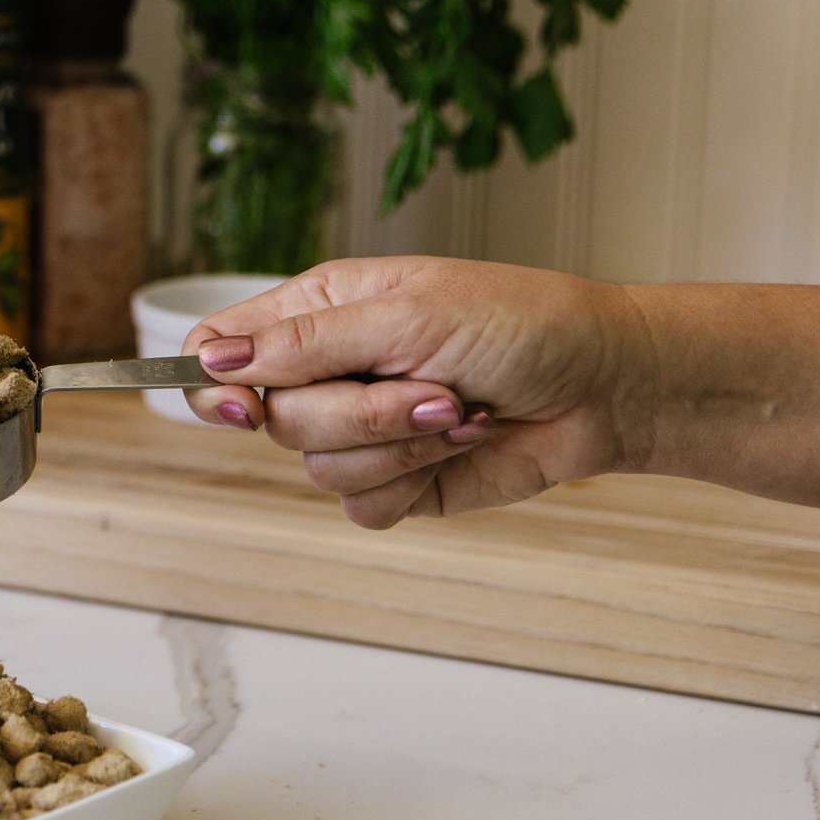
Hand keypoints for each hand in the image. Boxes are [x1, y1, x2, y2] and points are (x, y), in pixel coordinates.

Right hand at [178, 257, 652, 527]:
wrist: (609, 386)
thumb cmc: (522, 323)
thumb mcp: (407, 314)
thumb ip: (304, 344)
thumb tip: (211, 360)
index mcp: (318, 313)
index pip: (219, 350)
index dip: (215, 385)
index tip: (247, 405)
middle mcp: (330, 371)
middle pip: (273, 420)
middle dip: (357, 414)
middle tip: (429, 387)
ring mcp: (361, 430)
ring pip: (318, 467)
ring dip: (400, 444)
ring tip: (461, 410)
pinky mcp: (397, 481)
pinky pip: (361, 506)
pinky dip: (415, 479)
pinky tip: (462, 445)